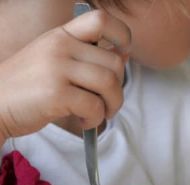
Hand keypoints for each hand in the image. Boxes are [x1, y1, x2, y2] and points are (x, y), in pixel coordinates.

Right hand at [0, 10, 130, 142]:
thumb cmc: (29, 86)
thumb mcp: (55, 61)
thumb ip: (87, 57)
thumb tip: (123, 56)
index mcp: (62, 35)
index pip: (101, 20)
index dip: (122, 35)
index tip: (122, 54)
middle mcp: (60, 46)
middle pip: (114, 63)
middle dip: (118, 90)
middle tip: (108, 104)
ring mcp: (57, 68)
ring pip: (108, 84)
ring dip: (112, 105)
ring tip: (98, 114)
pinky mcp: (56, 93)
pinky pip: (94, 106)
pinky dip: (95, 119)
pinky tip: (84, 122)